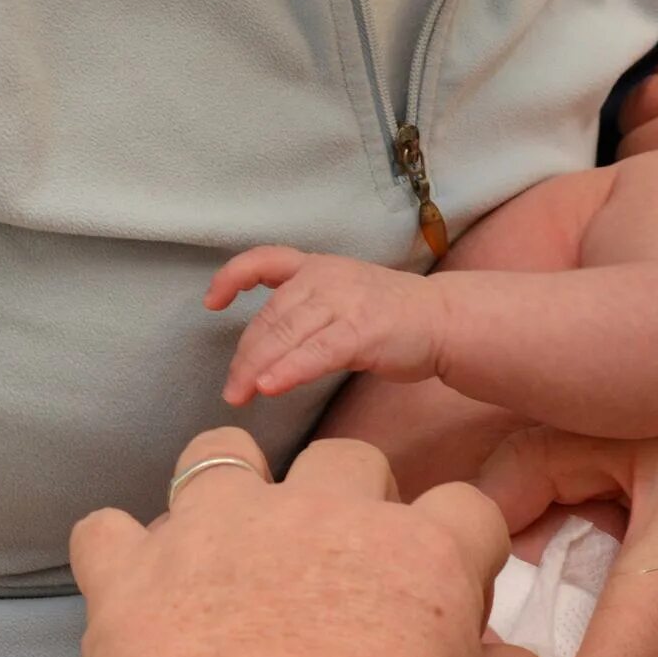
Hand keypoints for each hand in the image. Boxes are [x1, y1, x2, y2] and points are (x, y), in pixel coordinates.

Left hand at [70, 427, 548, 656]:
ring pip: (219, 452)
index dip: (454, 548)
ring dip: (223, 492)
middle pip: (347, 460)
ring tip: (222, 552)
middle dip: (344, 501)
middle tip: (333, 572)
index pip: (463, 508)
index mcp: (423, 552)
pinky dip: (118, 558)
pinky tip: (129, 596)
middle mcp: (325, 514)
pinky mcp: (133, 571)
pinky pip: (106, 529)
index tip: (443, 597)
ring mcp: (221, 531)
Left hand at [204, 248, 443, 405]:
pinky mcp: (362, 331)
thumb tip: (266, 347)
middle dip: (244, 356)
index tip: (212, 301)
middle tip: (231, 390)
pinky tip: (270, 387)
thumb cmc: (394, 318)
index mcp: (318, 268)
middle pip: (269, 316)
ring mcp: (345, 302)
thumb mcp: (344, 297)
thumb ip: (307, 311)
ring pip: (286, 335)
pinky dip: (289, 370)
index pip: (264, 260)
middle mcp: (326, 278)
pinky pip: (316, 352)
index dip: (232, 277)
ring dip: (256, 368)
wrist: (445, 320)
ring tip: (239, 395)